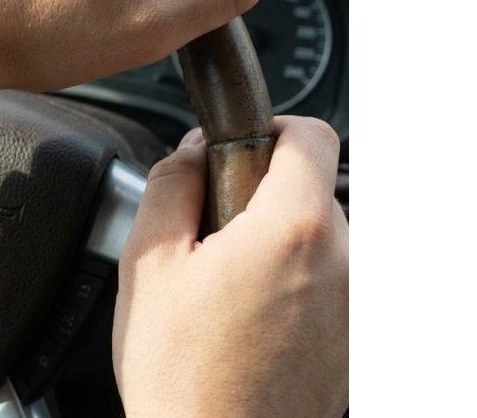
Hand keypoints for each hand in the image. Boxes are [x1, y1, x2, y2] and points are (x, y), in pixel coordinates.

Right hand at [113, 116, 348, 417]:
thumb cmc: (182, 375)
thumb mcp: (149, 260)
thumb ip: (171, 182)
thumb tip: (191, 150)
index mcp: (294, 229)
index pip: (310, 133)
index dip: (266, 128)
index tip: (232, 150)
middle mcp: (343, 261)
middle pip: (310, 186)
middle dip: (258, 193)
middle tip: (206, 236)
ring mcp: (354, 305)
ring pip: (315, 235)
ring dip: (272, 240)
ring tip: (220, 289)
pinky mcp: (352, 339)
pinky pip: (323, 281)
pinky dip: (288, 282)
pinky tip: (242, 321)